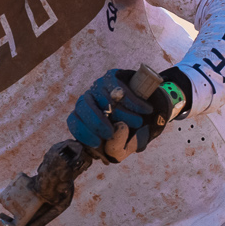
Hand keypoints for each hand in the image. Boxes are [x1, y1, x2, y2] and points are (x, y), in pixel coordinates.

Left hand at [65, 67, 183, 159]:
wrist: (151, 110)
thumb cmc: (132, 130)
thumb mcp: (125, 146)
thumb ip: (116, 149)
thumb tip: (112, 135)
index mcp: (85, 118)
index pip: (74, 121)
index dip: (82, 132)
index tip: (97, 142)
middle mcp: (88, 100)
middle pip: (82, 106)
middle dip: (96, 122)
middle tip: (111, 133)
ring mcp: (98, 86)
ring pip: (105, 100)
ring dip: (124, 115)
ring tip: (138, 122)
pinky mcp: (112, 76)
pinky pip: (120, 89)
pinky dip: (134, 102)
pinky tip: (145, 109)